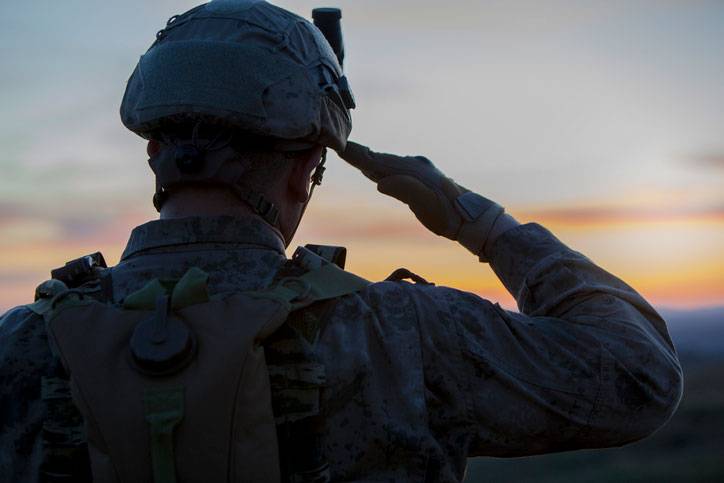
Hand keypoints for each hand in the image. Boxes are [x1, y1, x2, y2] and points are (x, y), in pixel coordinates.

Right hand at [340, 141, 515, 259]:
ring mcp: (417, 172)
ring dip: (368, 159)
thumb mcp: (427, 205)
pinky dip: (380, 168)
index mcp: (411, 171)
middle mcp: (413, 166)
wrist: (472, 218)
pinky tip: (375, 171)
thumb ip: (405, 190)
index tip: (339, 147)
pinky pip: (394, 171)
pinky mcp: (420, 180)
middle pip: (379, 159)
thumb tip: (381, 182)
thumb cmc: (449, 215)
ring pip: (386, 164)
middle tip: (338, 146)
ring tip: (350, 154)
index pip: (377, 162)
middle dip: (358, 153)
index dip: (357, 155)